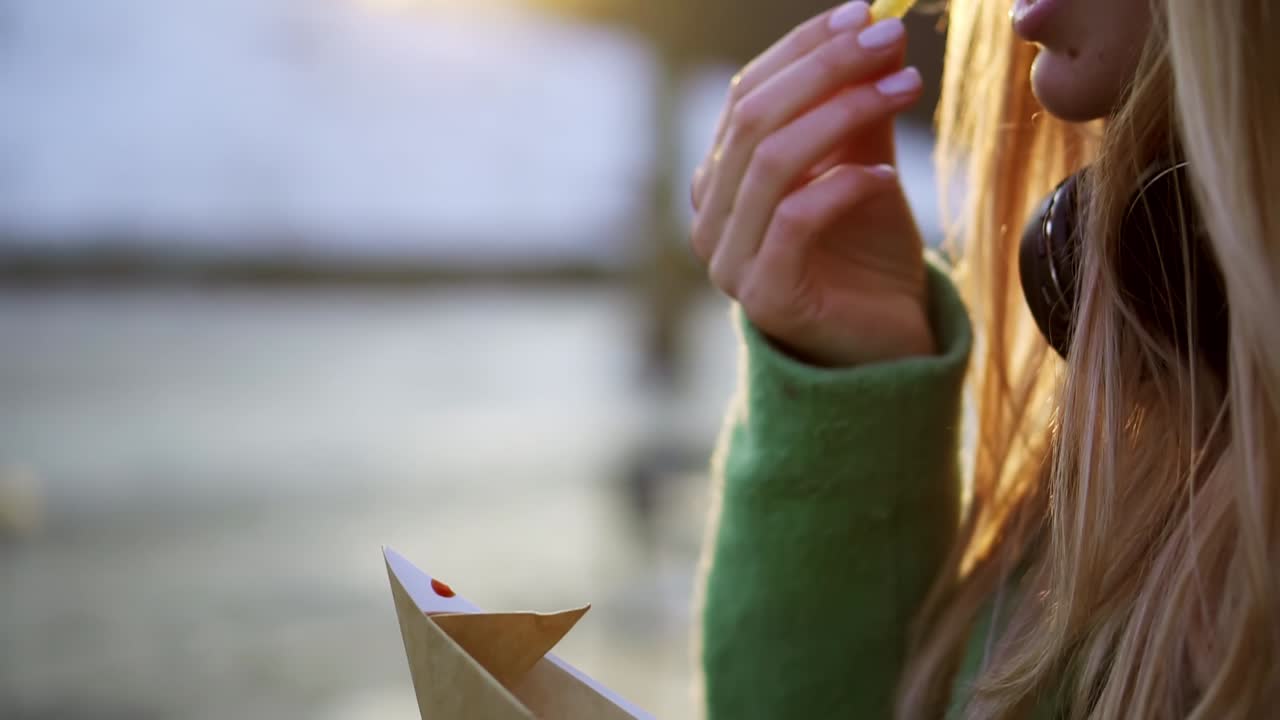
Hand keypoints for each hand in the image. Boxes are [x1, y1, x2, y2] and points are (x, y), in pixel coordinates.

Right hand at [689, 1, 935, 366]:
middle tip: (891, 42)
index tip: (867, 15)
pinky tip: (888, 174)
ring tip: (905, 89)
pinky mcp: (765, 296)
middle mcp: (710, 216)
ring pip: (773, 161)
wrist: (882, 344)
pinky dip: (843, 185)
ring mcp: (728, 260)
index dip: (804, 49)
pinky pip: (796, 219)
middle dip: (827, 70)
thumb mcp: (863, 166)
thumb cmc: (867, 254)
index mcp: (720, 178)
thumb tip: (872, 31)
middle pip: (755, 119)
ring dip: (843, 114)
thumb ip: (857, 112)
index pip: (746, 94)